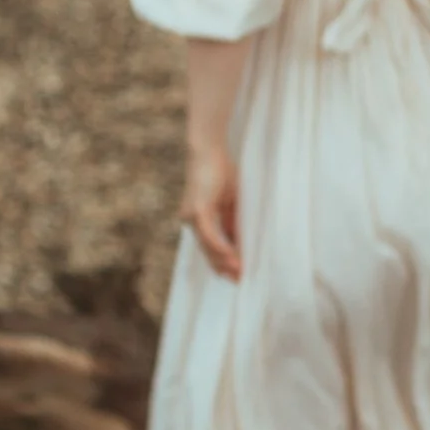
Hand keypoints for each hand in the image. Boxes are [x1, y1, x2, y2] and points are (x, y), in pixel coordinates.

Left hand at [182, 141, 242, 279]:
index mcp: (197, 219)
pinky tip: (231, 256)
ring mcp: (191, 216)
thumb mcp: (230, 202)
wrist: (208, 149)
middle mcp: (190, 220)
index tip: (237, 274)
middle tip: (239, 279)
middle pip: (207, 251)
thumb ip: (231, 223)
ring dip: (223, 260)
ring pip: (207, 246)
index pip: (210, 246)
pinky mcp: (197, 210)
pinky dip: (219, 246)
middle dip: (223, 266)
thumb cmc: (220, 171)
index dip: (223, 261)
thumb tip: (238, 244)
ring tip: (239, 271)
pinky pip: (208, 234)